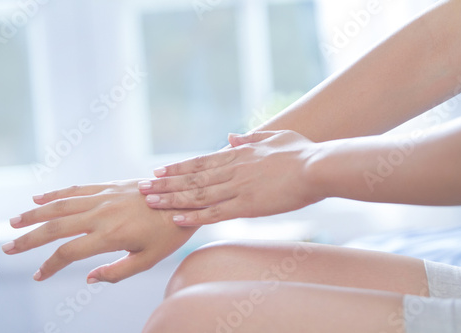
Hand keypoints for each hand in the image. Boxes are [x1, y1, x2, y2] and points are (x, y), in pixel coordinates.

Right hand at [2, 179, 197, 282]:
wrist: (185, 201)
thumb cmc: (168, 235)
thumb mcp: (148, 261)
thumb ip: (116, 271)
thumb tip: (89, 279)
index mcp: (111, 235)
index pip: (69, 252)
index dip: (50, 266)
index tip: (38, 275)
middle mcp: (103, 214)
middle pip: (56, 226)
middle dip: (30, 238)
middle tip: (9, 246)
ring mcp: (105, 197)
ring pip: (61, 205)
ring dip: (36, 214)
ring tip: (15, 221)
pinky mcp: (110, 186)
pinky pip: (77, 189)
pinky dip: (56, 193)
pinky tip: (39, 198)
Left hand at [139, 131, 325, 225]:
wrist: (318, 167)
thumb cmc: (302, 151)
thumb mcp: (274, 137)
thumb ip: (250, 138)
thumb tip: (230, 137)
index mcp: (239, 155)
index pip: (200, 162)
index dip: (177, 167)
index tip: (158, 170)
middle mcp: (232, 170)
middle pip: (192, 178)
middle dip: (165, 183)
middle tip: (142, 186)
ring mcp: (238, 188)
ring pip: (198, 195)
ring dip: (172, 198)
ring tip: (150, 201)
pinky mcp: (248, 206)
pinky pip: (216, 213)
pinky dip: (195, 216)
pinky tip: (178, 219)